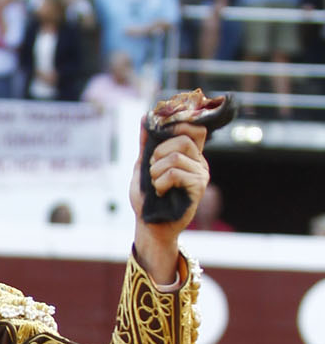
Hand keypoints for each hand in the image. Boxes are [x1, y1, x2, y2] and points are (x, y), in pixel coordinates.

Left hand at [129, 119, 208, 284]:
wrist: (150, 226)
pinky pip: (176, 173)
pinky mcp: (198, 187)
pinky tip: (161, 191)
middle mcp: (199, 162)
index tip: (161, 132)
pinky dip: (161, 182)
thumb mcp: (143, 166)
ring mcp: (201, 174)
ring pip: (176, 157)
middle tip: (152, 169)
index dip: (179, 125)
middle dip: (159, 153)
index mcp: (190, 154)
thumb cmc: (148, 199)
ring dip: (156, 171)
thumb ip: (146, 144)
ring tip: (155, 184)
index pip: (195, 128)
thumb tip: (145, 117)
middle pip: (184, 139)